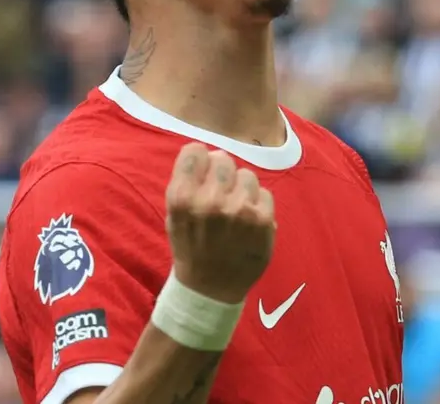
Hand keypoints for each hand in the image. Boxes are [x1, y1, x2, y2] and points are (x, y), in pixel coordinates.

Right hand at [164, 143, 275, 303]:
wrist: (210, 289)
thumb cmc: (191, 246)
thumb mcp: (174, 214)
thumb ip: (187, 180)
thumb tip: (209, 152)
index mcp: (182, 197)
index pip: (195, 150)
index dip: (199, 161)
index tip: (202, 174)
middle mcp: (210, 201)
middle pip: (223, 158)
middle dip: (221, 174)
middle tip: (219, 195)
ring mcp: (239, 210)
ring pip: (246, 174)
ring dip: (241, 189)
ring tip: (234, 212)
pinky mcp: (263, 220)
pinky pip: (264, 193)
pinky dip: (258, 205)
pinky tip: (247, 223)